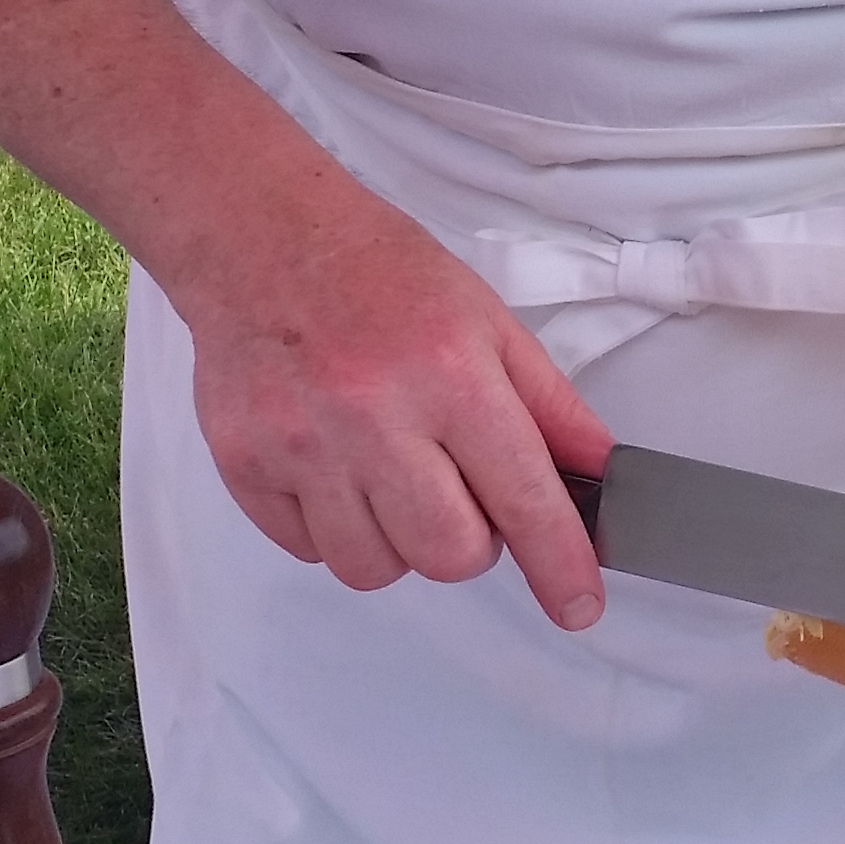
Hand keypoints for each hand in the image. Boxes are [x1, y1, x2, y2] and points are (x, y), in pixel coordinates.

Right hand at [174, 185, 617, 629]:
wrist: (259, 238)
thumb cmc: (376, 273)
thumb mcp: (486, 320)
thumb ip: (549, 406)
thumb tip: (599, 474)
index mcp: (449, 374)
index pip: (523, 499)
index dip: (559, 565)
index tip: (578, 606)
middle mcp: (374, 415)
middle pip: (447, 556)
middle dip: (467, 542)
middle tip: (454, 487)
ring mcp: (302, 445)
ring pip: (373, 568)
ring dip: (396, 541)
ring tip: (388, 473)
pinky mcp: (245, 465)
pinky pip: (310, 551)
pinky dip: (334, 528)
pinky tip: (336, 467)